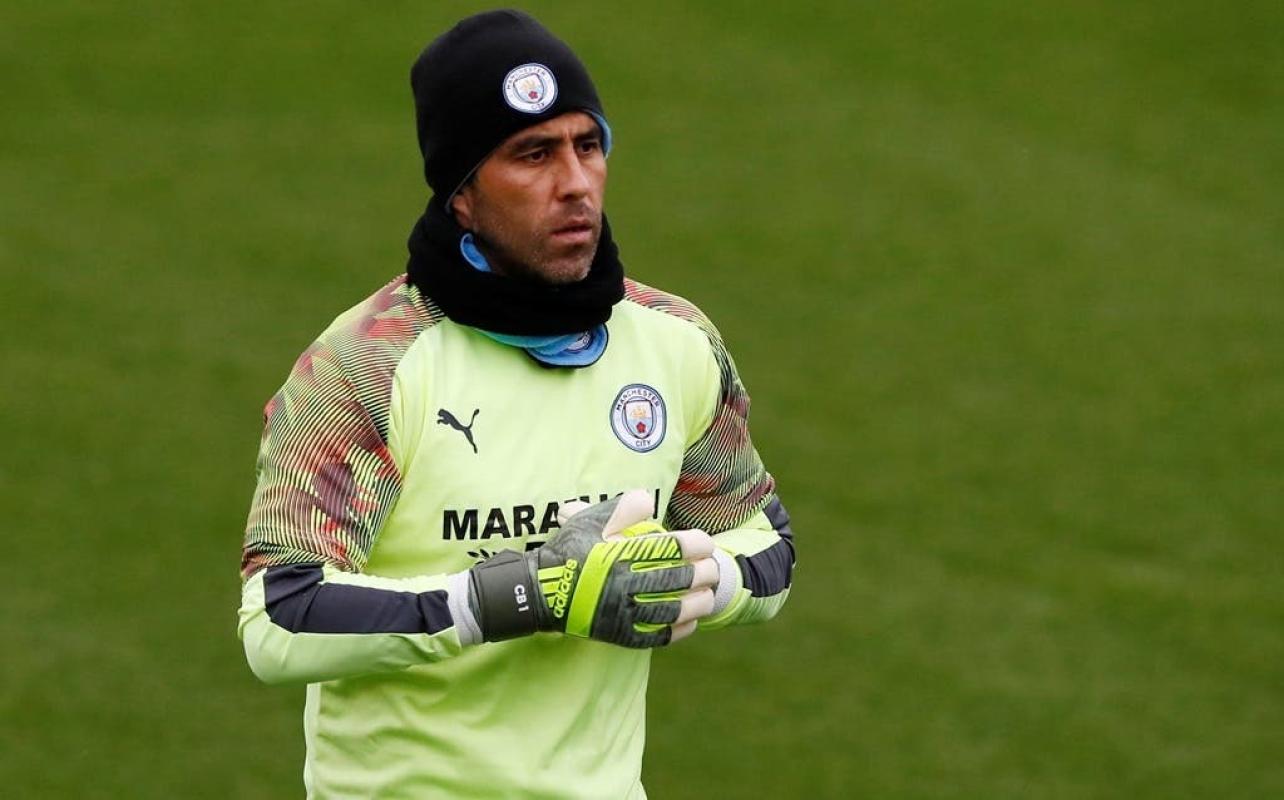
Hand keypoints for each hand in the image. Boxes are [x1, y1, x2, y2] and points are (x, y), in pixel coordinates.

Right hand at [468, 490, 716, 646]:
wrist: (541, 592)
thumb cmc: (568, 552)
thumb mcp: (589, 521)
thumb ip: (621, 508)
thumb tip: (648, 500)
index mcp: (621, 555)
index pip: (670, 548)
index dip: (694, 544)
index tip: (704, 542)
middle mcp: (625, 585)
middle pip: (677, 579)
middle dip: (702, 573)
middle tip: (712, 568)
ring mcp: (623, 613)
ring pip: (673, 609)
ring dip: (696, 602)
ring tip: (708, 595)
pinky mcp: (620, 635)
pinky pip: (657, 636)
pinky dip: (679, 629)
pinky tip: (691, 621)